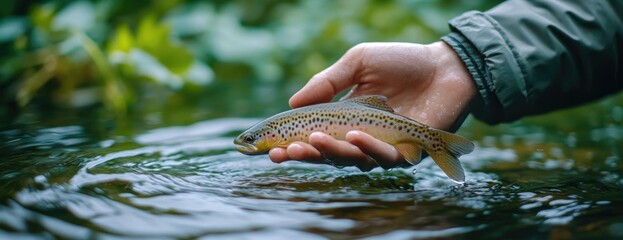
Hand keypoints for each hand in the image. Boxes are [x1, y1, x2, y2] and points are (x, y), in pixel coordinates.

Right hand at [269, 41, 476, 170]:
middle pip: (330, 155)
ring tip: (316, 140)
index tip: (273, 148)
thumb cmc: (402, 62)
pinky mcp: (408, 153)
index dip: (294, 145)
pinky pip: (385, 158)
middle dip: (307, 155)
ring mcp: (385, 148)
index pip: (316, 138)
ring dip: (333, 153)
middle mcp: (362, 138)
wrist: (445, 66)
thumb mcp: (358, 63)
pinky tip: (355, 135)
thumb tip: (292, 102)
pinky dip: (368, 148)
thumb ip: (327, 82)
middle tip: (286, 152)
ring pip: (354, 161)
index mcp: (346, 119)